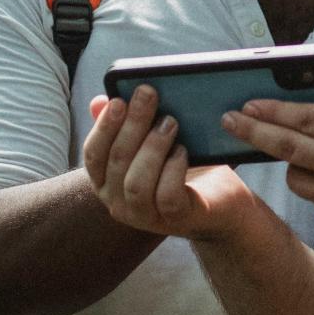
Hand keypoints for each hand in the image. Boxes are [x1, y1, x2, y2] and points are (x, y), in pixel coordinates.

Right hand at [82, 87, 258, 241]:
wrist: (220, 203)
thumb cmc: (181, 169)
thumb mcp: (152, 144)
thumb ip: (125, 126)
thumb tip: (101, 101)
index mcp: (107, 182)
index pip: (93, 155)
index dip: (103, 127)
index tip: (118, 100)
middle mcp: (118, 202)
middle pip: (117, 162)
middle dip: (132, 125)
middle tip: (149, 95)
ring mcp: (145, 216)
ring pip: (136, 183)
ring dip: (152, 148)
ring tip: (170, 122)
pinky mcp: (175, 219)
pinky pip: (167, 197)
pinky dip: (173, 170)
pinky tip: (183, 151)